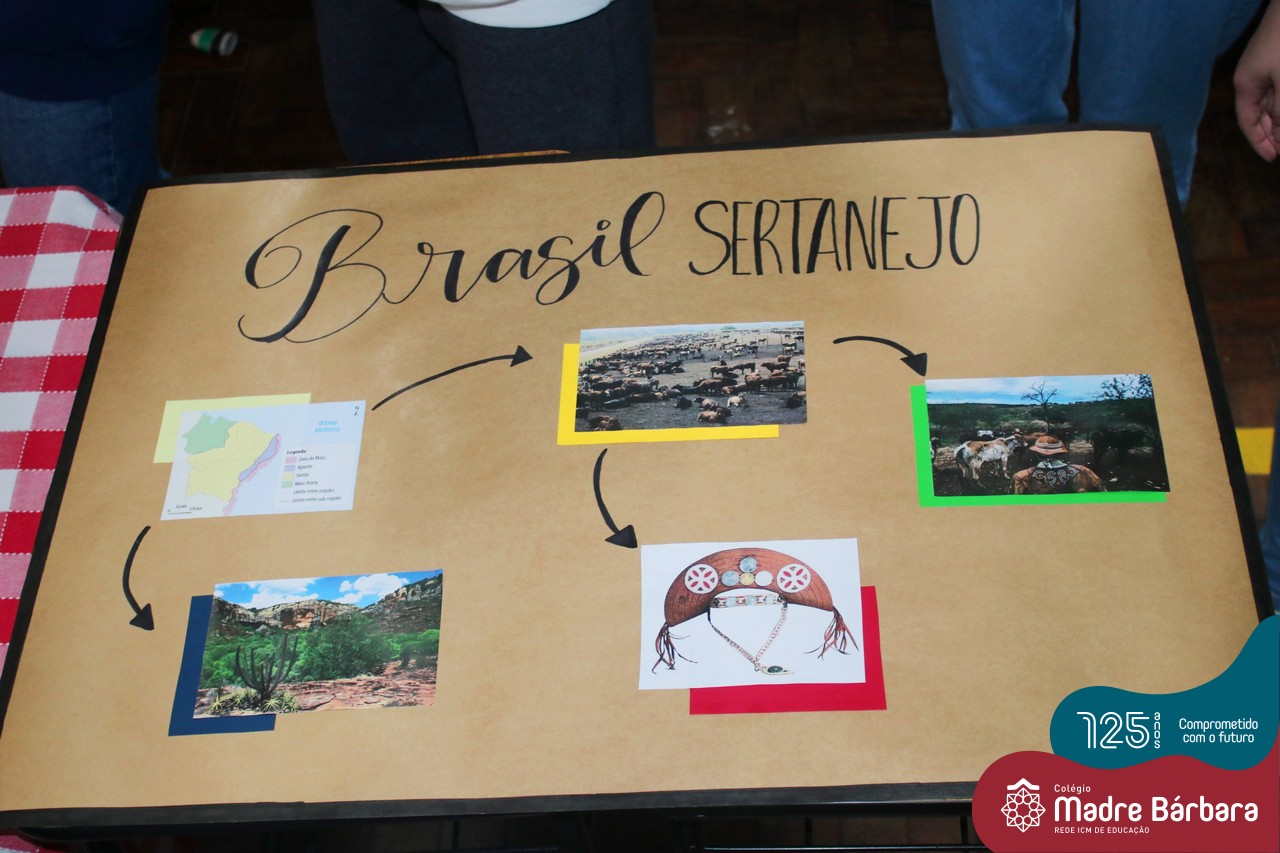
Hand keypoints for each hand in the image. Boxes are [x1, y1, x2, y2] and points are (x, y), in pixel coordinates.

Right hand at [1234, 0, 1279, 160]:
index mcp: (1246, 86)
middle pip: (1258, 114)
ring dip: (1278, 118)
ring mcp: (1264, 69)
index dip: (1260, 142)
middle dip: (1271, 133)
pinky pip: (1277, 90)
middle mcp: (1251, 80)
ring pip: (1270, 102)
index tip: (1273, 158)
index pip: (1248, 123)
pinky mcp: (1277, 61)